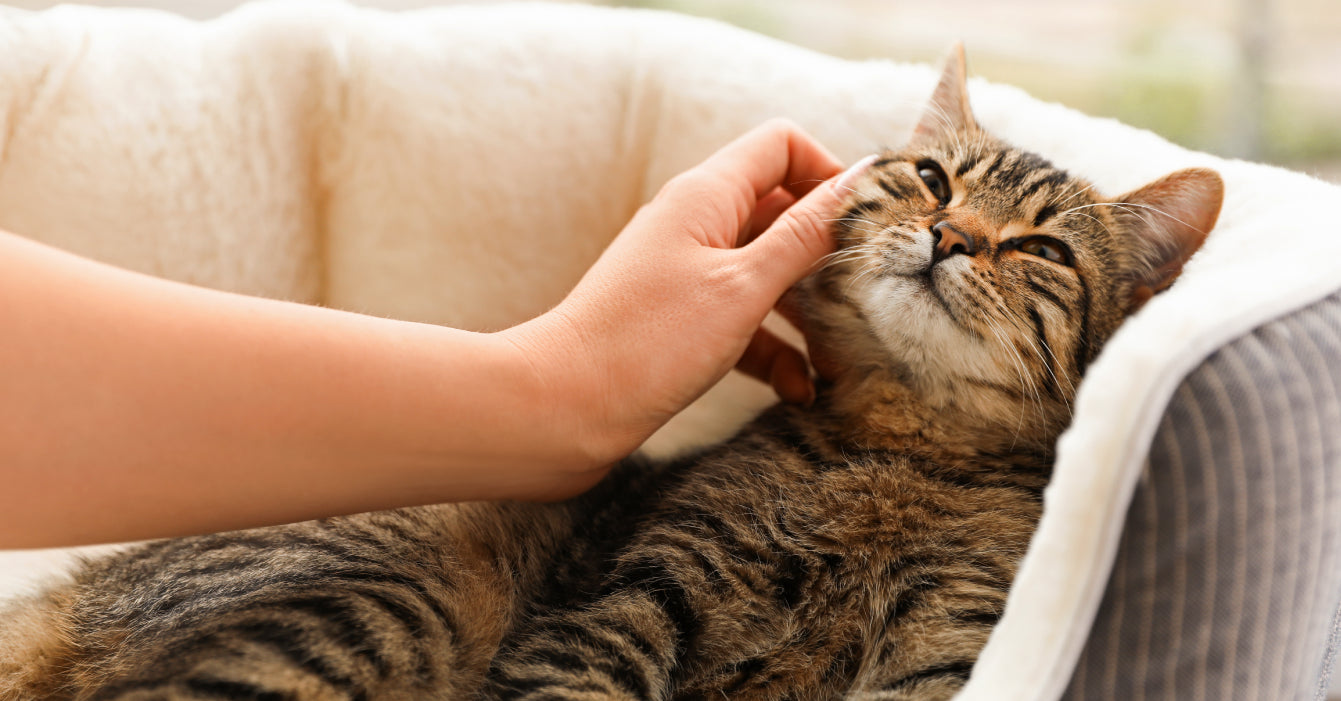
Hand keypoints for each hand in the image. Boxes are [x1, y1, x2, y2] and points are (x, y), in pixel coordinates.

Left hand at [505, 119, 862, 466]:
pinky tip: (798, 390)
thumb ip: (805, 235)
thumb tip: (861, 181)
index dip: (829, 174)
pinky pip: (741, 321)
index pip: (782, 146)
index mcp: (706, 195)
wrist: (561, 410)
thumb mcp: (744, 286)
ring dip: (806, 312)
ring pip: (765, 274)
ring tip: (840, 357)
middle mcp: (694, 224)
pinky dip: (772, 349)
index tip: (865, 225)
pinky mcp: (678, 322)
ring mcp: (685, 274)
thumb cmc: (647, 343)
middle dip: (825, 255)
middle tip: (866, 299)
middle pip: (780, 213)